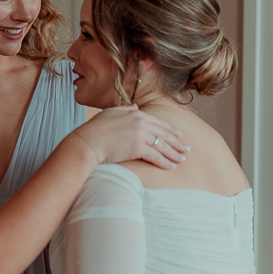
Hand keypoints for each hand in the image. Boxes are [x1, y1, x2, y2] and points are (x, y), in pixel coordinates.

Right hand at [70, 105, 187, 170]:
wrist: (86, 143)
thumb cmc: (94, 130)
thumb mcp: (109, 113)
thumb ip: (124, 109)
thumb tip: (135, 106)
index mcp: (135, 113)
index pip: (158, 122)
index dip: (170, 130)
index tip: (178, 135)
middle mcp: (140, 123)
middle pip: (164, 134)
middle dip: (177, 143)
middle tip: (186, 149)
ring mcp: (140, 135)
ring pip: (162, 145)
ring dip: (174, 154)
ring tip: (181, 159)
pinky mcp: (137, 148)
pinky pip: (156, 156)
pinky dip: (164, 162)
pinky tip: (170, 166)